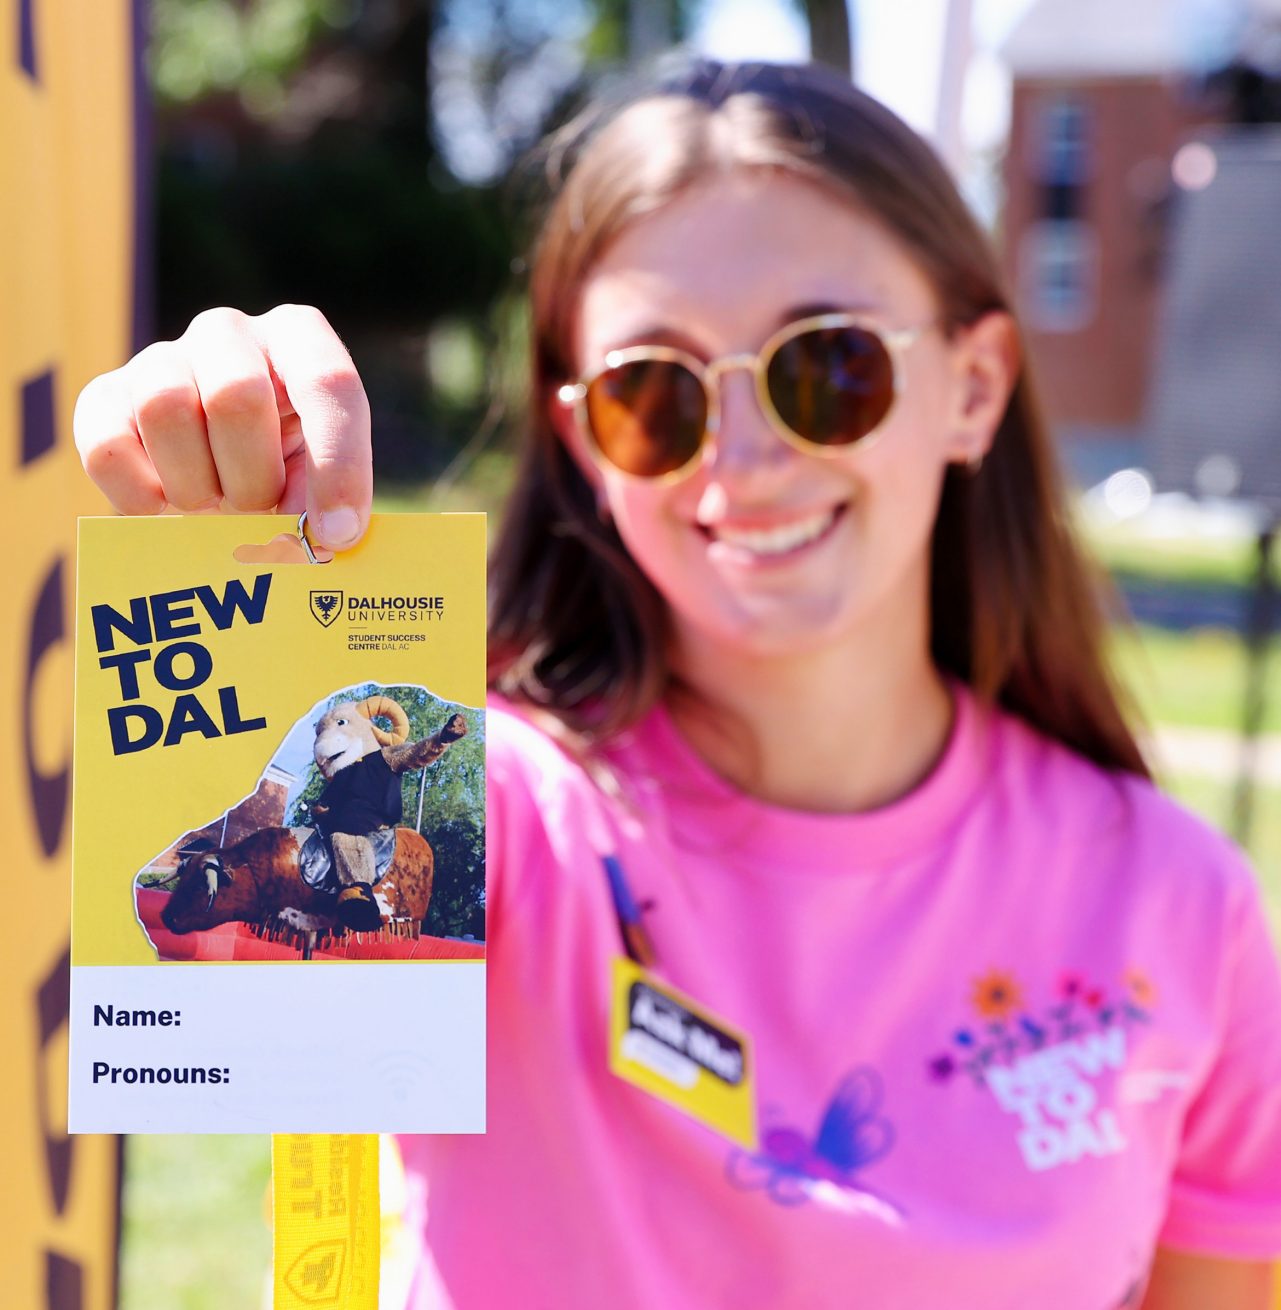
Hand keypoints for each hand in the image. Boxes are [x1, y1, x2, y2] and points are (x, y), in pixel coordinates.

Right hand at [73, 305, 371, 549]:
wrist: (215, 473)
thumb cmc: (284, 468)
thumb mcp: (321, 475)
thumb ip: (327, 497)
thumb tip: (319, 533)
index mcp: (297, 339)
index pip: (329, 381)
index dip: (338, 464)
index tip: (337, 531)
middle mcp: (228, 333)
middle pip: (236, 395)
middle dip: (255, 477)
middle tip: (259, 511)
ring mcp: (161, 359)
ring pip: (165, 409)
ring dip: (197, 486)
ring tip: (214, 507)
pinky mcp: (105, 399)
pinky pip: (106, 445)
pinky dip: (139, 494)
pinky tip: (164, 511)